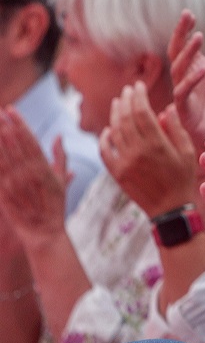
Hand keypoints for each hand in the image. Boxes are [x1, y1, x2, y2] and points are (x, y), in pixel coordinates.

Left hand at [0, 105, 67, 246]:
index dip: (19, 124)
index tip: (11, 110)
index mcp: (43, 168)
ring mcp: (14, 184)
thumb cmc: (54, 205)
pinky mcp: (2, 193)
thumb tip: (59, 136)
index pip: (29, 140)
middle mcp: (28, 173)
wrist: (43, 232)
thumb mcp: (61, 179)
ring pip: (1, 156)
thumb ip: (60, 156)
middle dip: (3, 126)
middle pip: (13, 144)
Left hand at [100, 82, 198, 216]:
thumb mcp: (187, 152)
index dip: (138, 96)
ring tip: (117, 103)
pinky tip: (108, 129)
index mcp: (156, 144)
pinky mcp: (117, 173)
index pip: (141, 112)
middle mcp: (137, 151)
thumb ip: (175, 129)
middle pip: (125, 118)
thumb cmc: (182, 178)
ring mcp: (124, 163)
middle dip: (125, 100)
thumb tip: (165, 109)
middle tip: (127, 90)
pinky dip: (104, 138)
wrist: (169, 209)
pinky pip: (104, 151)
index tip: (138, 86)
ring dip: (114, 115)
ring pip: (114, 132)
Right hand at [169, 11, 204, 147]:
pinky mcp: (189, 118)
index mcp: (204, 74)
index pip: (187, 48)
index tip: (188, 12)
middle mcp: (193, 85)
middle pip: (177, 55)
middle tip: (186, 16)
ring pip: (178, 73)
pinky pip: (184, 98)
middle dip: (180, 36)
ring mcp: (189, 101)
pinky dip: (190, 83)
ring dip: (187, 55)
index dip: (184, 30)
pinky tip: (203, 71)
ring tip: (198, 37)